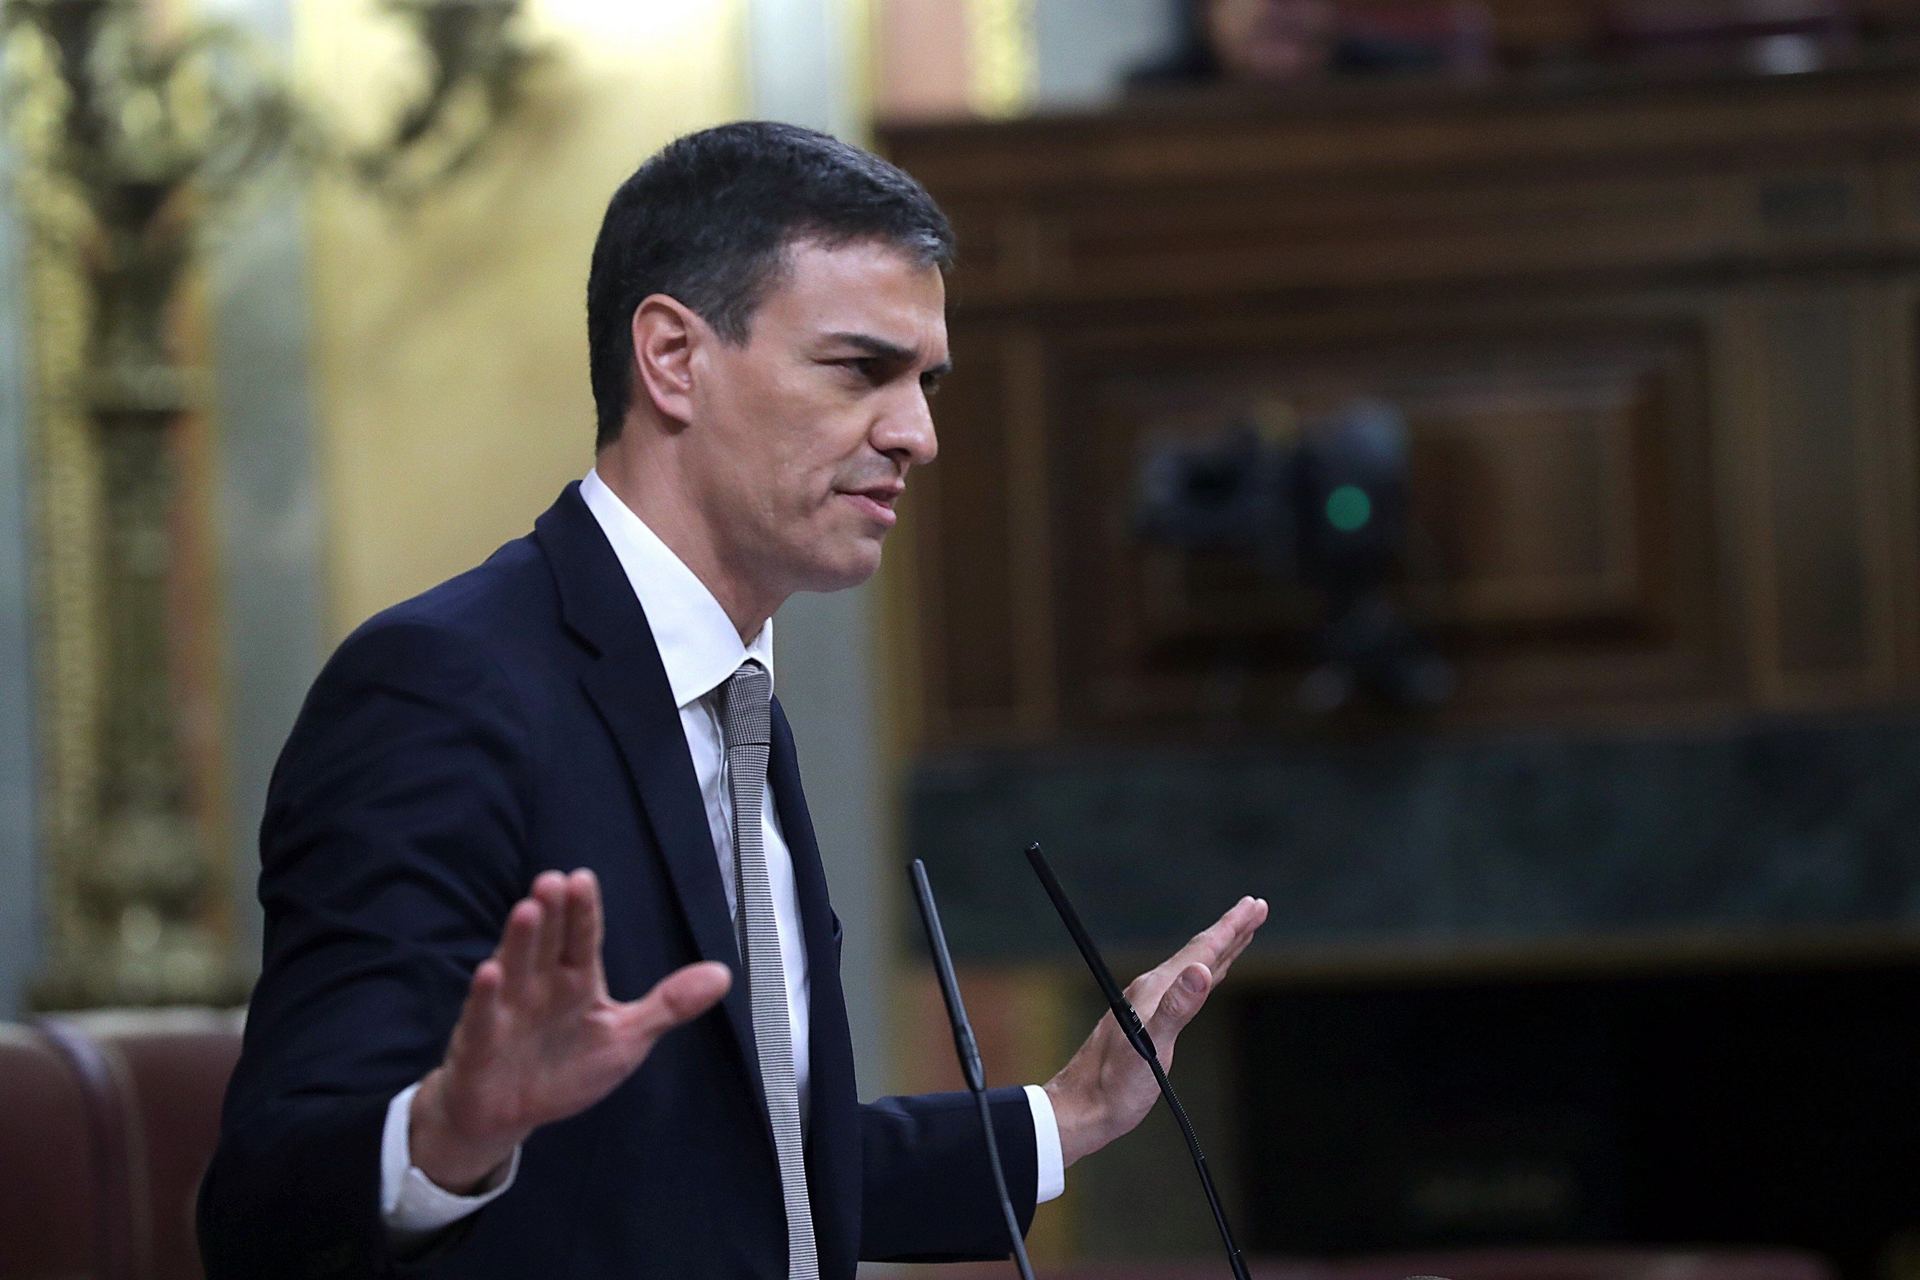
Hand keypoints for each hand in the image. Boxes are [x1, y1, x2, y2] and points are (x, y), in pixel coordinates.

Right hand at [410, 868, 731, 1191]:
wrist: (507, 1113)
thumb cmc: (565, 1068)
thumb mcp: (627, 1037)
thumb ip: (669, 1005)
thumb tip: (724, 974)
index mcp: (577, 979)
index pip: (582, 938)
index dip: (584, 911)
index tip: (582, 878)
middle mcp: (541, 985)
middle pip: (548, 943)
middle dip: (552, 913)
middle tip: (554, 880)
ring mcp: (508, 1009)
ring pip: (516, 968)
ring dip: (519, 940)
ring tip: (527, 910)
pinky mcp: (482, 1041)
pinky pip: (484, 1016)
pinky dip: (486, 996)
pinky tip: (490, 972)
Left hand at [1042, 895, 1267, 1166]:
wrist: (1081, 1108)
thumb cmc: (1115, 1085)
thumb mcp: (1150, 1048)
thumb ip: (1176, 1009)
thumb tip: (1201, 970)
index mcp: (1155, 990)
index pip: (1201, 950)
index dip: (1231, 928)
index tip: (1255, 905)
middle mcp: (1152, 990)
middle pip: (1198, 952)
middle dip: (1230, 929)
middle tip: (1257, 907)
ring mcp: (1150, 1004)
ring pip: (1194, 967)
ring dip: (1220, 948)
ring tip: (1241, 933)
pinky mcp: (1150, 1021)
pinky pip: (1186, 986)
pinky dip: (1205, 973)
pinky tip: (1208, 975)